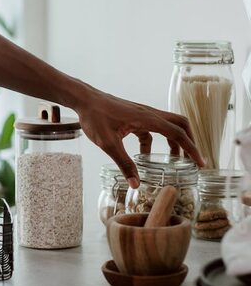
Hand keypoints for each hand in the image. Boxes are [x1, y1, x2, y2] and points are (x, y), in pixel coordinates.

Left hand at [76, 87, 203, 185]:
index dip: (192, 149)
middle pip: (180, 125)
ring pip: (167, 126)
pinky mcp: (135, 117)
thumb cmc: (95, 117)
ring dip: (174, 143)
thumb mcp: (108, 144)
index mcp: (148, 119)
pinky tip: (144, 157)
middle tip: (192, 161)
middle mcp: (149, 114)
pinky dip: (153, 143)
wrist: (84, 100)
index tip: (200, 163)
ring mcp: (142, 114)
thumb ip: (124, 164)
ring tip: (174, 162)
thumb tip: (136, 184)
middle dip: (189, 142)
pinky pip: (151, 130)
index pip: (178, 133)